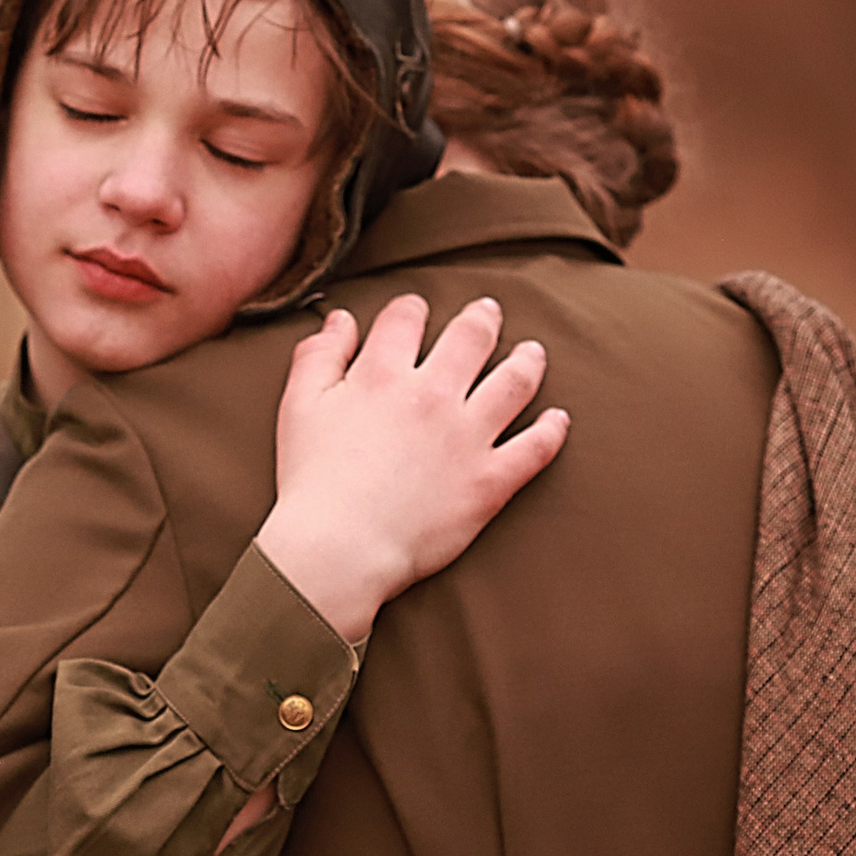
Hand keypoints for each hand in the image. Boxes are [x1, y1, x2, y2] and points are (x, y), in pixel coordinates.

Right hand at [254, 295, 567, 641]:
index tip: (415, 311)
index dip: (411, 308)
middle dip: (482, 318)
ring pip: (514, 382)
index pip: (406, 319)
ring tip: (533, 352)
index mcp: (383, 374)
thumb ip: (318, 357)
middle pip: (471, 337)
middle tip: (488, 311)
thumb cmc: (312, 480)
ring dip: (527, 361)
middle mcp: (433, 395)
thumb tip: (340, 320)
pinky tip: (557, 419)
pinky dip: (551, 430)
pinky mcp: (490, 480)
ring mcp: (468, 437)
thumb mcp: (299, 406)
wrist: (340, 547)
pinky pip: (534, 448)